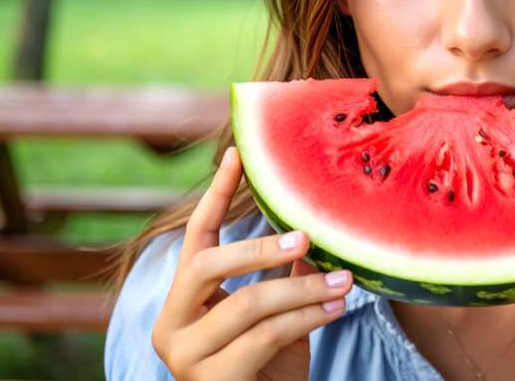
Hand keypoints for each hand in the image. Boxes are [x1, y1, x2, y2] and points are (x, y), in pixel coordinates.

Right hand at [150, 146, 352, 380]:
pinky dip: (307, 318)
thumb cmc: (269, 369)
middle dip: (261, 247)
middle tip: (307, 236)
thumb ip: (284, 274)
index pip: (196, 237)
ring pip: (247, 303)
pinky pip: (266, 336)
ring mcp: (185, 357)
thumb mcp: (278, 314)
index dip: (217, 194)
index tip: (239, 154)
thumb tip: (311, 225)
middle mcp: (171, 325)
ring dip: (303, 289)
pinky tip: (336, 309)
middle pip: (209, 264)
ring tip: (343, 281)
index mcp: (182, 300)